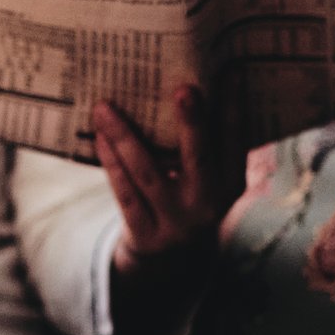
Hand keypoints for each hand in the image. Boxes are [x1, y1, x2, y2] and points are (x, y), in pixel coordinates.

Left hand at [93, 85, 224, 334]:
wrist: (170, 262)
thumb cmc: (188, 200)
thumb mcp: (209, 181)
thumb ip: (207, 146)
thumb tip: (197, 84)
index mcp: (231, 186)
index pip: (235, 142)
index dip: (233, 109)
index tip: (228, 73)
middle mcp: (208, 205)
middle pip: (199, 158)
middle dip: (192, 123)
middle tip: (184, 88)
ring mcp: (176, 222)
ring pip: (147, 173)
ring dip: (124, 137)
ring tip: (104, 107)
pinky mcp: (145, 234)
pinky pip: (123, 192)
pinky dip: (111, 162)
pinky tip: (99, 136)